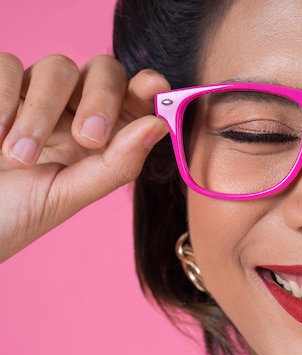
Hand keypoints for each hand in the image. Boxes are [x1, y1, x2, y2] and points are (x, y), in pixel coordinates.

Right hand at [0, 53, 169, 261]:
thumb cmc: (13, 216)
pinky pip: (7, 64)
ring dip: (42, 111)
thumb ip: (116, 164)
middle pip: (104, 71)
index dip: (147, 88)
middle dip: (102, 99)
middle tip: (88, 138)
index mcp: (100, 138)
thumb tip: (159, 125)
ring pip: (58, 67)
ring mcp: (32, 96)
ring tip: (19, 158)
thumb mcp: (67, 197)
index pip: (133, 99)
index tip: (154, 86)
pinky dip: (3, 97)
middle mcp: (71, 111)